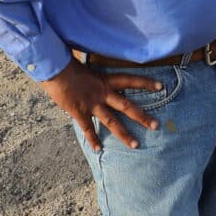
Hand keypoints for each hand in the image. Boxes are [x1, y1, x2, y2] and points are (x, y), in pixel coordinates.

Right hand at [41, 57, 161, 152]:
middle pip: (127, 106)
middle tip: (156, 126)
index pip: (130, 80)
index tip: (161, 86)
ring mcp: (92, 104)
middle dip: (142, 116)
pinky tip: (98, 150)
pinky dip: (93, 139)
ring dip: (124, 134)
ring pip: (112, 121)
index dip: (146, 83)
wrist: (54, 70)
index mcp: (106, 80)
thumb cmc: (68, 65)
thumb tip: (101, 76)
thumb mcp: (87, 68)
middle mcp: (102, 93)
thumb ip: (97, 76)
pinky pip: (88, 128)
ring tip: (135, 145)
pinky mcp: (79, 112)